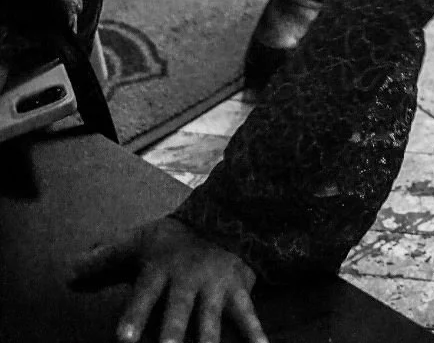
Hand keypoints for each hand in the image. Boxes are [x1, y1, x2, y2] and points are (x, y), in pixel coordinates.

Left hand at [70, 216, 267, 342]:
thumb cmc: (173, 236)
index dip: (134, 317)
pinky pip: (247, 314)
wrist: (224, 214)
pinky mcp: (236, 290)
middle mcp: (187, 280)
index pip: (144, 295)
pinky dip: (255, 332)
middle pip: (179, 311)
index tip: (123, 340)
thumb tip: (68, 272)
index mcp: (161, 270)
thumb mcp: (139, 240)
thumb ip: (105, 257)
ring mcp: (214, 287)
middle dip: (174, 333)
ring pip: (210, 318)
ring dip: (208, 339)